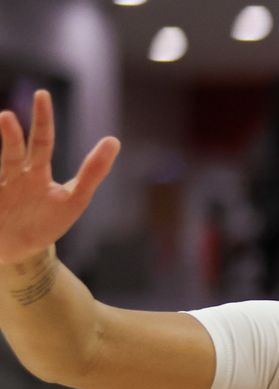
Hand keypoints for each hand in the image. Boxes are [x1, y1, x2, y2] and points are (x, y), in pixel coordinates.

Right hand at [0, 90, 119, 265]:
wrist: (21, 250)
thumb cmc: (48, 220)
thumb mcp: (75, 198)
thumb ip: (92, 172)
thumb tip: (114, 139)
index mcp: (36, 172)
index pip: (41, 140)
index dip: (43, 119)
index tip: (42, 94)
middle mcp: (14, 176)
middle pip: (13, 150)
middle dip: (11, 134)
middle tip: (7, 117)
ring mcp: (0, 189)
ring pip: (0, 164)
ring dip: (4, 150)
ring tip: (4, 128)